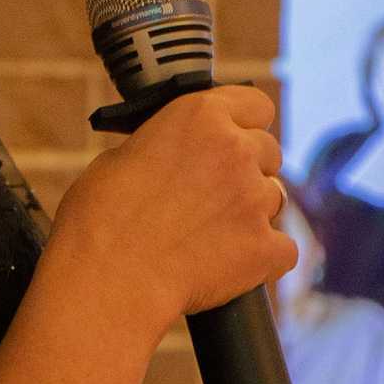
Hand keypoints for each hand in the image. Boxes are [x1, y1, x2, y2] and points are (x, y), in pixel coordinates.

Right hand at [48, 83, 292, 344]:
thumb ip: (165, 146)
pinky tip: (230, 266)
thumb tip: (175, 157)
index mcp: (200, 115)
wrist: (109, 278)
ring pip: (275, 199)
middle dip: (248, 171)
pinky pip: (283, 250)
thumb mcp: (122, 157)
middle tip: (215, 196)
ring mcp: (254, 198)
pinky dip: (263, 259)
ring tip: (210, 236)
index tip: (234, 138)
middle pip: (270, 152)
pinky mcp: (265, 247)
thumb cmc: (100, 220)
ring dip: (252, 213)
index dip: (245, 125)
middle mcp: (235, 149)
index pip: (256, 105)